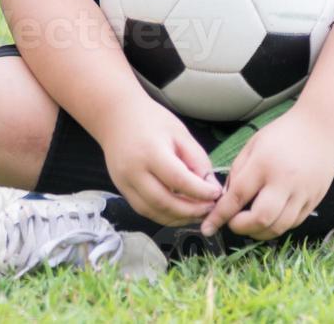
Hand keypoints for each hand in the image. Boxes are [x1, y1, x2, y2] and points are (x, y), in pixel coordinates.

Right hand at [100, 98, 223, 226]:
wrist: (116, 116)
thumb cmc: (151, 120)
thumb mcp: (180, 133)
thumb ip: (197, 161)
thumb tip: (211, 188)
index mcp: (150, 152)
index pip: (179, 181)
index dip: (201, 192)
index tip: (217, 194)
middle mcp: (133, 171)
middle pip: (165, 202)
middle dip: (191, 211)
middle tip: (210, 208)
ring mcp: (124, 183)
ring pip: (154, 212)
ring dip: (179, 217)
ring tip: (198, 213)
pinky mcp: (121, 190)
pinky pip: (144, 210)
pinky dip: (164, 215)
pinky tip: (180, 211)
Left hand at [199, 104, 333, 240]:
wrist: (321, 129)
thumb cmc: (283, 135)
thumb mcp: (253, 145)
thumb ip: (238, 171)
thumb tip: (226, 199)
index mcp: (264, 163)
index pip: (238, 196)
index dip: (220, 215)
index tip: (208, 227)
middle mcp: (285, 181)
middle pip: (261, 218)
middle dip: (241, 228)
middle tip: (232, 223)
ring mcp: (302, 193)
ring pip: (279, 227)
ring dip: (259, 232)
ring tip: (249, 224)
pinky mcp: (314, 201)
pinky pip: (293, 223)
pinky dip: (277, 226)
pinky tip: (269, 218)